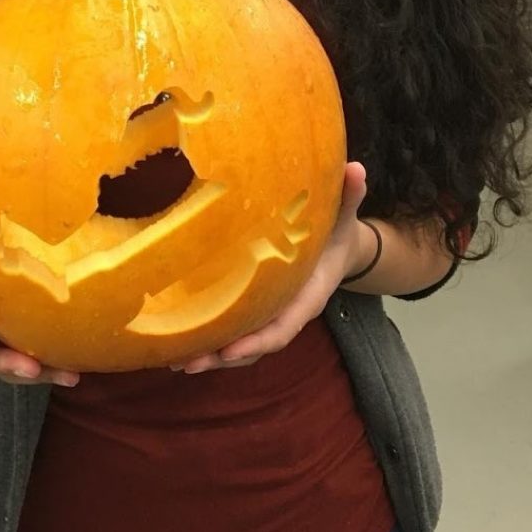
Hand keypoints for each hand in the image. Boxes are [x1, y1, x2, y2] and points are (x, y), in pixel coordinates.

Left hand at [169, 162, 370, 375]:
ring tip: (175, 363)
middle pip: (255, 345)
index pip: (282, 327)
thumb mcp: (345, 215)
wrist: (339, 249)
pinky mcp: (256, 310)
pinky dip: (211, 343)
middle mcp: (287, 312)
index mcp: (307, 297)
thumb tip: (356, 168)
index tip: (230, 350)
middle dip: (223, 357)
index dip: (257, 341)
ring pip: (242, 344)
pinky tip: (179, 348)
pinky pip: (234, 332)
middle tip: (188, 363)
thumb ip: (350, 196)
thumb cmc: (337, 232)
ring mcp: (271, 314)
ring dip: (211, 356)